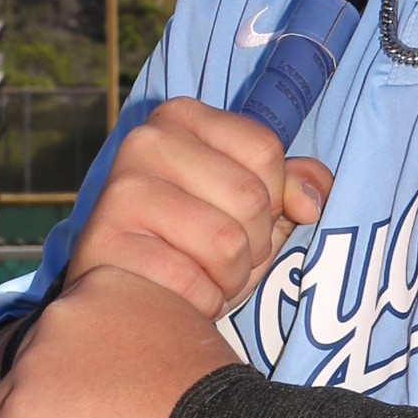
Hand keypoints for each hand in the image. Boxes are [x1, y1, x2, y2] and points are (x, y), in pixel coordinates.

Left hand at [0, 267, 233, 417]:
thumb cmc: (213, 398)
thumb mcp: (182, 332)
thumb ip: (141, 333)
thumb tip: (128, 364)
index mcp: (101, 284)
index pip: (70, 329)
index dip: (84, 370)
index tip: (105, 397)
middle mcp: (60, 312)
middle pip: (38, 365)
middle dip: (59, 399)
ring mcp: (34, 363)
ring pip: (17, 407)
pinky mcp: (18, 415)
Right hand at [69, 99, 330, 315]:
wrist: (126, 294)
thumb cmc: (195, 242)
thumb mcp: (251, 205)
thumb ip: (291, 186)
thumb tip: (310, 201)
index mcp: (183, 117)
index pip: (265, 149)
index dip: (273, 196)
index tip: (245, 215)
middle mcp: (146, 141)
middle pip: (250, 197)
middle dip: (253, 244)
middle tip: (223, 256)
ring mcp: (121, 190)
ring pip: (226, 242)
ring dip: (229, 278)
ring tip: (203, 275)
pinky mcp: (106, 242)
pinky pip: (190, 282)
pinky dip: (199, 301)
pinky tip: (177, 293)